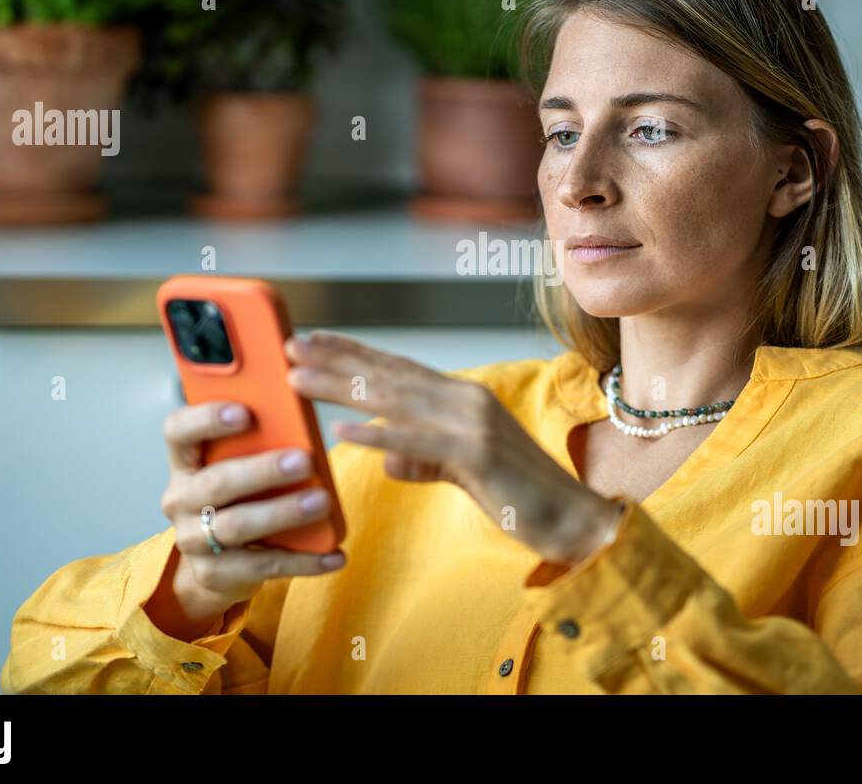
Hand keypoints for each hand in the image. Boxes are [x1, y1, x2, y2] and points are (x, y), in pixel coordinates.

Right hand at [150, 401, 347, 638]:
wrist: (215, 566)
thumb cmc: (238, 498)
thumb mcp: (237, 466)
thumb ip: (258, 444)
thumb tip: (305, 417)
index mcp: (185, 462)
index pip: (179, 432)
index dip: (207, 419)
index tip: (245, 412)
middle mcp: (181, 499)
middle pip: (217, 482)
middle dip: (263, 470)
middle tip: (304, 461)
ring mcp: (192, 539)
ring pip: (237, 525)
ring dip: (283, 513)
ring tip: (322, 502)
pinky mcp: (215, 573)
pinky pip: (263, 565)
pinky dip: (304, 561)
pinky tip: (335, 555)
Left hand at [285, 330, 623, 564]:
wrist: (572, 519)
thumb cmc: (518, 496)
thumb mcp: (462, 471)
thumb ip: (425, 459)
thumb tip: (388, 458)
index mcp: (461, 398)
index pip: (397, 369)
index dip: (352, 354)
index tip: (311, 342)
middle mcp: (465, 399)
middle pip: (388, 375)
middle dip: (335, 360)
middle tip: (289, 347)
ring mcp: (472, 423)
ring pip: (395, 400)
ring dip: (342, 388)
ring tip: (299, 380)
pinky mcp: (477, 453)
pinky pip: (418, 442)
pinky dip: (379, 436)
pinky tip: (344, 433)